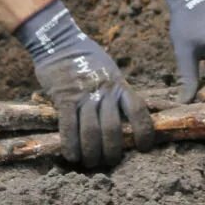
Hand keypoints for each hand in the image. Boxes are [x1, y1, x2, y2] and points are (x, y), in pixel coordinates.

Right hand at [15, 0, 153, 166]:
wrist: (59, 41)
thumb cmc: (86, 57)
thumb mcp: (111, 71)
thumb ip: (117, 92)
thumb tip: (125, 116)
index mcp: (119, 85)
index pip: (138, 111)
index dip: (144, 132)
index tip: (144, 148)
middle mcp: (104, 92)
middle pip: (112, 129)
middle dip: (112, 152)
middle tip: (109, 163)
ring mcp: (83, 95)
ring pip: (91, 132)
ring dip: (91, 153)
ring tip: (90, 163)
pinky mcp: (63, 98)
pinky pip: (68, 127)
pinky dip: (71, 145)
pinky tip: (72, 156)